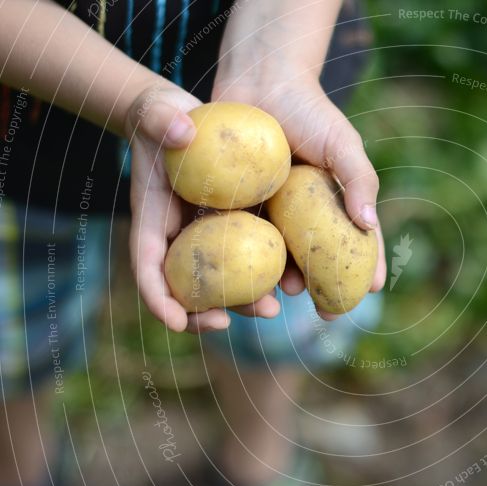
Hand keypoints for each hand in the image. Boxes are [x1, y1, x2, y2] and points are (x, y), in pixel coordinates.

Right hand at [125, 82, 281, 332]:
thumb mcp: (159, 112)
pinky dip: (262, 272)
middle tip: (227, 323)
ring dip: (241, 300)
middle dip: (201, 313)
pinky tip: (290, 278)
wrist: (183, 118)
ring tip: (272, 307)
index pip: (147, 266)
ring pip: (219, 281)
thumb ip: (162, 119)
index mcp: (153, 219)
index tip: (175, 322)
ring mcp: (204, 235)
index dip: (157, 298)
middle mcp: (177, 236)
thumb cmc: (163, 117)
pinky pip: (245, 257)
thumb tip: (182, 130)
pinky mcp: (230, 227)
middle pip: (183, 287)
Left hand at [211, 76, 386, 319]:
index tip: (372, 291)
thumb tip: (368, 224)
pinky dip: (242, 260)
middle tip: (326, 307)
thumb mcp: (342, 143)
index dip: (366, 268)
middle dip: (322, 287)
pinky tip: (243, 277)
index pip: (354, 242)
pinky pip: (238, 238)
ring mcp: (268, 212)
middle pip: (315, 259)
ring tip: (284, 294)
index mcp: (331, 203)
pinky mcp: (234, 205)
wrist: (258, 79)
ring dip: (281, 281)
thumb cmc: (307, 108)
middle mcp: (300, 214)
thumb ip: (358, 180)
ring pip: (276, 257)